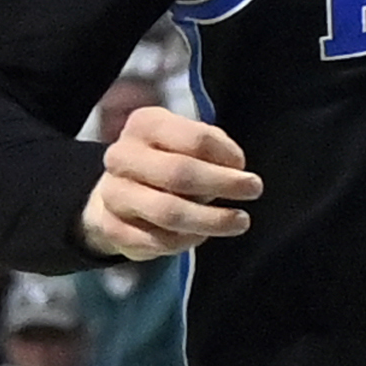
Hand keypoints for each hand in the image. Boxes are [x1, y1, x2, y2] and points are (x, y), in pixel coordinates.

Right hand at [81, 105, 263, 260]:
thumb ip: (213, 147)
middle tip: (253, 191)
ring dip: (210, 220)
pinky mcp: (111, 227)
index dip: (226, 155)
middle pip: (179, 173)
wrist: (120, 189)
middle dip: (222, 185)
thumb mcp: (187, 140)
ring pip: (168, 212)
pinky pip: (156, 241)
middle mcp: (122, 155)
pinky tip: (201, 235)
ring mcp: (113, 192)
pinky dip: (184, 241)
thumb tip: (235, 168)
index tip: (244, 167)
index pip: (194, 138)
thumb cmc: (166, 159)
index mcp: (144, 124)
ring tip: (238, 221)